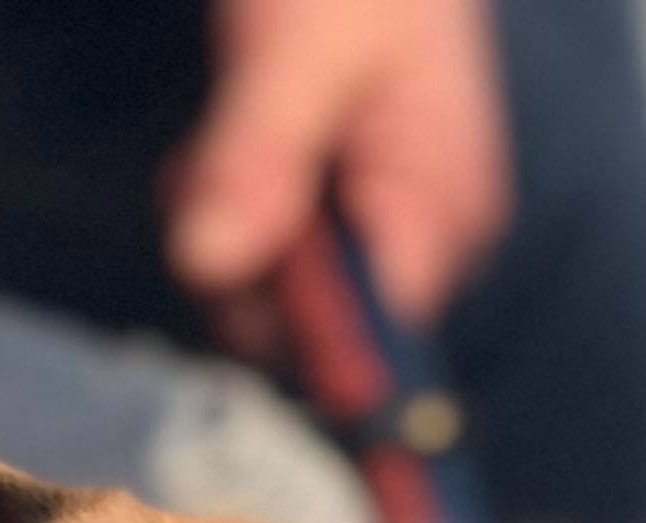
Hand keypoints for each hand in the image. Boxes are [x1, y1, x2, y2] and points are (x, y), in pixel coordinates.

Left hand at [164, 0, 512, 327]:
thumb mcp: (297, 48)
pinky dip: (232, 207)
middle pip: (312, 338)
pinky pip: (271, 255)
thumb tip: (206, 266)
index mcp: (439, 216)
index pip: (369, 351)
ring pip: (276, 298)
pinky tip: (231, 144)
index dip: (289, 327)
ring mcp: (382, 227)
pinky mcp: (343, 211)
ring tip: (224, 136)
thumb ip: (256, 158)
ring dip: (225, 229)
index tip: (232, 259)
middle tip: (216, 160)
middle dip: (241, 267)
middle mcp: (423, 241)